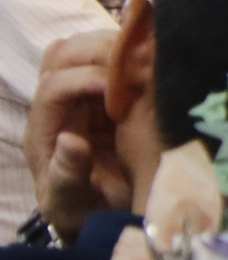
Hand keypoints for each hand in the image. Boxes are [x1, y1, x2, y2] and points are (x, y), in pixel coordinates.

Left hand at [26, 30, 131, 244]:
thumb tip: (71, 140)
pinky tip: (152, 63)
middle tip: (136, 65)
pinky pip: (110, 58)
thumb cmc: (82, 209)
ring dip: (113, 47)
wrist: (93, 213)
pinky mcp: (105, 93)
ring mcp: (80, 96)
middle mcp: (57, 106)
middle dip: (98, 51)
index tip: (120, 90)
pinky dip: (129, 53)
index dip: (85, 79)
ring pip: (83, 47)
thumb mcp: (71, 203)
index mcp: (44, 130)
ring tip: (146, 60)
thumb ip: (67, 174)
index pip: (53, 86)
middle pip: (62, 54)